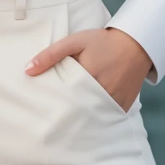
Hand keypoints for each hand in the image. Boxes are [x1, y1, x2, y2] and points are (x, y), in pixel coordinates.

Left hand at [24, 25, 152, 112]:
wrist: (136, 43)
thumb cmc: (102, 41)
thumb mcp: (75, 41)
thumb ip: (51, 54)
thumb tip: (28, 70)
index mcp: (88, 76)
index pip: (64, 97)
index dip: (53, 103)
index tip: (42, 109)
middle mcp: (102, 92)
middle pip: (76, 111)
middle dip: (64, 115)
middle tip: (50, 122)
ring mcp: (114, 101)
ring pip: (91, 117)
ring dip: (80, 118)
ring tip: (66, 123)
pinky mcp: (123, 106)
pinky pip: (106, 117)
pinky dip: (96, 118)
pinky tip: (86, 119)